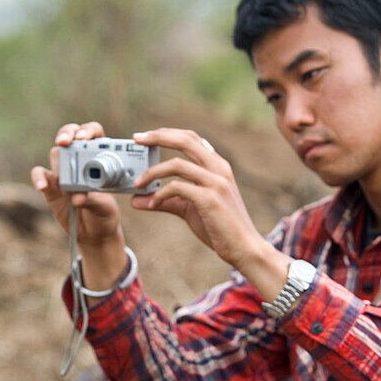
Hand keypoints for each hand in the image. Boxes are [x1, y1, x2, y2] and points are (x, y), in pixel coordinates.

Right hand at [30, 121, 125, 253]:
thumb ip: (93, 199)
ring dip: (58, 160)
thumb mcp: (105, 208)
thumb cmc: (104, 214)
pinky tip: (41, 186)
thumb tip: (77, 196)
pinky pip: (40, 176)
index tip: (84, 138)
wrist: (94, 233)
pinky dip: (38, 178)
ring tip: (63, 174)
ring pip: (55, 155)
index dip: (88, 131)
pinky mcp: (50, 186)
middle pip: (69, 136)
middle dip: (67, 134)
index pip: (93, 134)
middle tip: (65, 141)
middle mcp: (79, 160)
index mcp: (99, 158)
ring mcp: (63, 172)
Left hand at [129, 128, 271, 271]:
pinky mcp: (210, 199)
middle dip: (158, 136)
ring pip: (177, 164)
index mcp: (217, 166)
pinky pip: (177, 188)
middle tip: (136, 139)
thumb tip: (137, 200)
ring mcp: (216, 182)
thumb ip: (165, 201)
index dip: (167, 133)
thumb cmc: (220, 227)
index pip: (191, 138)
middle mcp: (218, 168)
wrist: (244, 248)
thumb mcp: (189, 209)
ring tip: (137, 184)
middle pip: (185, 140)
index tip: (145, 136)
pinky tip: (153, 204)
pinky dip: (160, 195)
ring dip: (152, 172)